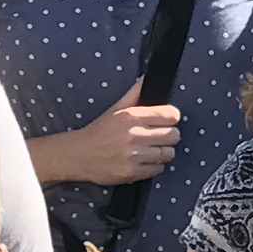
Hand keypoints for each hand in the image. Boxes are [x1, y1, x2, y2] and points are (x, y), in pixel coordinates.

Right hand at [37, 98, 182, 188]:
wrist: (78, 155)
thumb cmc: (99, 131)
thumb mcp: (115, 109)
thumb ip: (134, 94)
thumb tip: (145, 79)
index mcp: (131, 116)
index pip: (170, 115)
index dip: (171, 118)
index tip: (167, 122)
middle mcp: (134, 135)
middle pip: (173, 135)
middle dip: (170, 136)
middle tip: (160, 138)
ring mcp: (134, 155)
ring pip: (168, 153)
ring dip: (163, 152)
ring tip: (152, 150)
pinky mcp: (132, 172)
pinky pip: (158, 169)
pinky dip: (154, 166)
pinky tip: (144, 161)